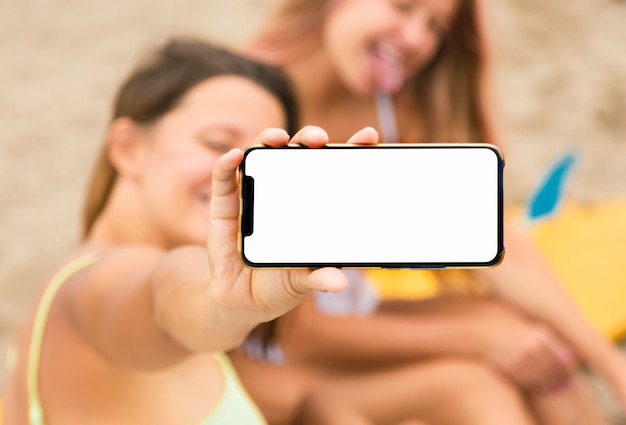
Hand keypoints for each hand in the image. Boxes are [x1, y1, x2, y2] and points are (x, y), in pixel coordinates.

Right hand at [207, 126, 377, 322]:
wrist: (243, 300)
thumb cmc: (280, 282)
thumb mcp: (304, 280)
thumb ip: (319, 276)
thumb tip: (339, 282)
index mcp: (310, 204)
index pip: (332, 170)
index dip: (349, 151)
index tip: (368, 138)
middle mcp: (284, 192)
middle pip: (297, 154)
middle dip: (308, 139)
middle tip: (318, 140)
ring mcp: (255, 195)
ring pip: (262, 157)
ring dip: (269, 141)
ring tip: (277, 139)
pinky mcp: (225, 207)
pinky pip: (224, 181)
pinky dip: (226, 166)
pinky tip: (234, 156)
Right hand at [474, 302, 576, 393]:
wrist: (476, 329)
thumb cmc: (498, 322)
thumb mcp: (522, 321)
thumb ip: (539, 331)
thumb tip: (559, 346)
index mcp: (538, 332)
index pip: (561, 352)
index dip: (567, 363)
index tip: (570, 367)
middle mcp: (533, 346)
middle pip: (554, 367)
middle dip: (561, 376)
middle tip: (566, 382)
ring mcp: (522, 358)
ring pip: (543, 376)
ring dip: (550, 384)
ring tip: (554, 387)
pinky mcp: (511, 369)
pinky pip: (528, 381)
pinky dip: (535, 386)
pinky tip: (538, 387)